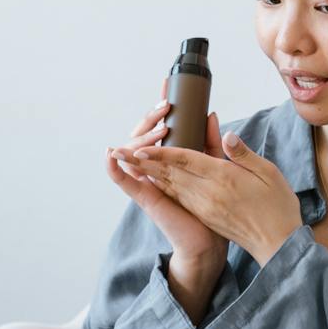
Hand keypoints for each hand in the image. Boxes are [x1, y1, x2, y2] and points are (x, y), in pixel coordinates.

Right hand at [106, 77, 229, 268]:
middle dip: (148, 121)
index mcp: (171, 162)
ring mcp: (148, 183)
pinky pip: (125, 183)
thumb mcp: (216, 168)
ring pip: (133, 156)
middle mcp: (156, 170)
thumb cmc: (215, 206)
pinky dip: (115, 170)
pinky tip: (110, 156)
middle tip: (164, 107)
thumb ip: (212, 142)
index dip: (158, 110)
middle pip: (142, 139)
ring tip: (154, 131)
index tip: (165, 88)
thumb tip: (211, 114)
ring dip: (137, 140)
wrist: (211, 240)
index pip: (159, 130)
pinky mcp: (146, 198)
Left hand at [112, 123, 302, 267]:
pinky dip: (163, 184)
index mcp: (224, 179)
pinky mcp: (204, 215)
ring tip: (127, 160)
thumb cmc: (277, 207)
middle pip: (169, 172)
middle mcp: (207, 194)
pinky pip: (179, 195)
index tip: (140, 146)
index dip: (161, 152)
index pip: (185, 161)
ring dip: (147, 171)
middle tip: (119, 150)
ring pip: (171, 184)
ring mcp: (204, 206)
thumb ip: (243, 154)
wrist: (277, 245)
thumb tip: (225, 135)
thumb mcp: (268, 174)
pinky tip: (152, 177)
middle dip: (143, 160)